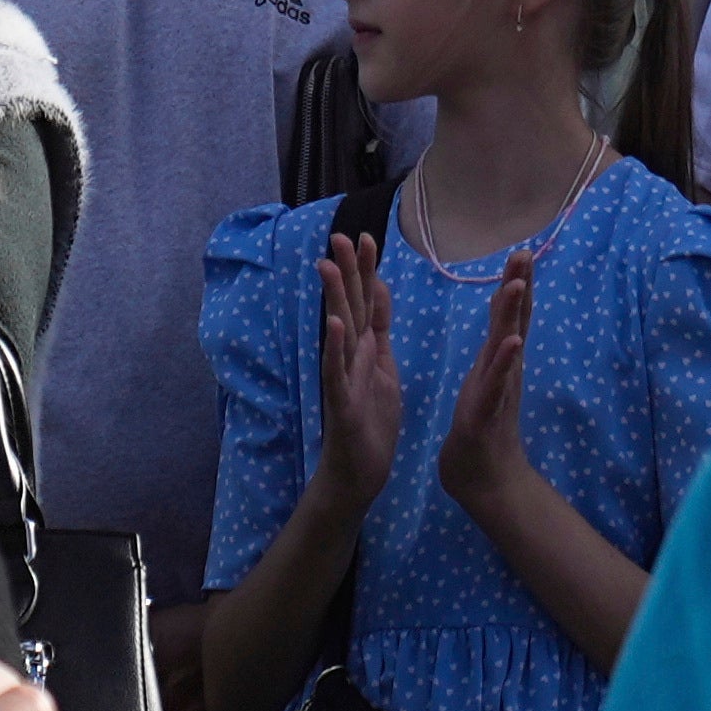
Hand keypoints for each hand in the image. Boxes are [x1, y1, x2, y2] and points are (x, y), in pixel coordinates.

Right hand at [311, 227, 403, 506]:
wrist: (359, 475)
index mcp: (366, 350)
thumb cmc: (371, 425)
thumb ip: (380, 333)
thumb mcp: (384, 370)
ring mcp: (343, 379)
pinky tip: (335, 325)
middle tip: (340, 235)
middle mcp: (351, 358)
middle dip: (347, 272)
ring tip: (327, 265)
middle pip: (351, 308)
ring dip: (335, 299)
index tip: (366, 236)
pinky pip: (336, 374)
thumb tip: (379, 292)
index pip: (368, 302)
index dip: (366, 271)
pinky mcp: (341, 405)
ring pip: (340, 333)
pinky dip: (336, 349)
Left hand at [426, 237, 550, 543]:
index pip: (509, 316)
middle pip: (515, 321)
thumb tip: (504, 330)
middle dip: (519, 286)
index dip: (516, 284)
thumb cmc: (481, 432)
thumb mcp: (486, 382)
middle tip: (526, 252)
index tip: (522, 251)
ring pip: (507, 345)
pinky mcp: (487, 411)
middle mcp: (505, 370)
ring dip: (514, 315)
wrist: (485, 481)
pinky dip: (505, 361)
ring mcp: (499, 389)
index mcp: (499, 362)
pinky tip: (512, 342)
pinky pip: (497, 383)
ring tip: (518, 284)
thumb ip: (495, 355)